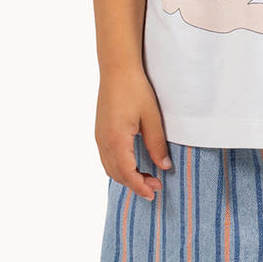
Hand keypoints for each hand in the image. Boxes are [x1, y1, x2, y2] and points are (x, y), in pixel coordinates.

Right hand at [95, 67, 173, 201]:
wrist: (117, 68)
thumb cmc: (135, 89)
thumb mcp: (151, 117)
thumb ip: (157, 144)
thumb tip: (163, 166)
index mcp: (116, 140)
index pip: (127, 174)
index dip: (140, 186)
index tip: (154, 192)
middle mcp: (103, 142)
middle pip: (117, 174)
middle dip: (135, 184)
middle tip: (155, 186)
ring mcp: (99, 136)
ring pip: (109, 167)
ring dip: (126, 176)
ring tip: (145, 176)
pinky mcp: (100, 130)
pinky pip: (106, 157)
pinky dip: (118, 166)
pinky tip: (130, 163)